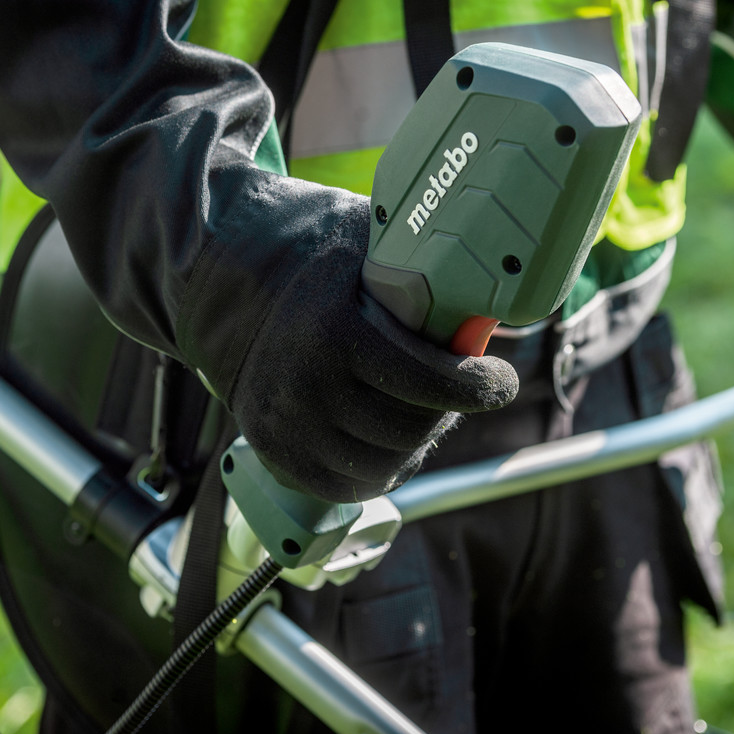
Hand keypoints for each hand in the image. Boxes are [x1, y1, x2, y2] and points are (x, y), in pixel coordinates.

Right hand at [212, 197, 518, 502]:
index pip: (429, 380)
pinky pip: (349, 485)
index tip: (501, 382)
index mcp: (335, 332)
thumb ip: (423, 268)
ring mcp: (287, 426)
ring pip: (386, 463)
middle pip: (411, 428)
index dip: (479, 387)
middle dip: (451, 411)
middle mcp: (306, 386)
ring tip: (426, 412)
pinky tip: (393, 440)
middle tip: (463, 391)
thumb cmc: (318, 265)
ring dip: (418, 442)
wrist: (232, 290)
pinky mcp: (276, 453)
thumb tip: (492, 288)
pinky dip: (383, 468)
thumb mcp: (369, 248)